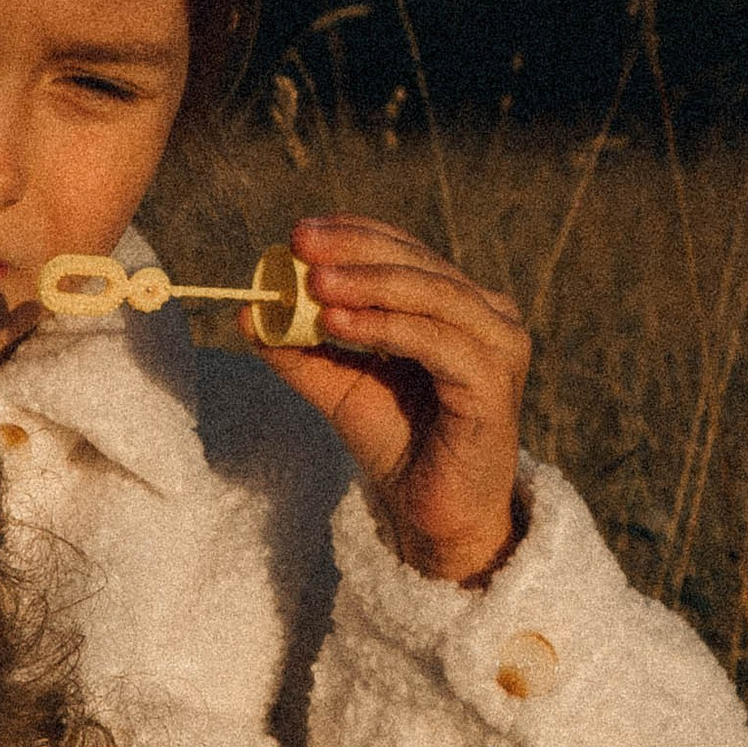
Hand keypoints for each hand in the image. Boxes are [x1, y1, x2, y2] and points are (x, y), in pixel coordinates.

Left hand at [277, 214, 529, 583]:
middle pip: (418, 264)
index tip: (299, 232)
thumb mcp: (338, 387)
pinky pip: (436, 342)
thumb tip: (248, 311)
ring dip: (369, 285)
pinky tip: (338, 322)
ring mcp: (499, 347)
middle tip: (301, 242)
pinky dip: (386, 327)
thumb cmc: (396, 444)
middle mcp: (489, 315)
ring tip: (314, 284)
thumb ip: (300, 349)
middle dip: (355, 251)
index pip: (406, 251)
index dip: (354, 235)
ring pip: (432, 296)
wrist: (432, 514)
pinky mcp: (495, 384)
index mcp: (458, 304)